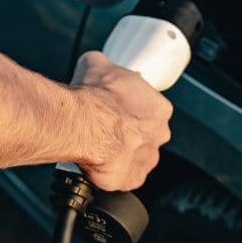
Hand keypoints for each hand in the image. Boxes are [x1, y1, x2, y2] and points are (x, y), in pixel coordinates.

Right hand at [71, 51, 172, 192]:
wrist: (82, 125)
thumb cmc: (94, 96)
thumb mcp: (95, 64)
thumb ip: (102, 65)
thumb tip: (94, 63)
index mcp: (159, 107)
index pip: (149, 108)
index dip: (129, 108)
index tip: (115, 108)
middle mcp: (159, 133)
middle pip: (146, 133)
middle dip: (128, 132)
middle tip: (106, 127)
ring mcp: (147, 158)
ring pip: (136, 156)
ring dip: (122, 152)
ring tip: (99, 146)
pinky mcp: (132, 179)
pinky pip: (124, 177)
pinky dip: (112, 172)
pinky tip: (98, 162)